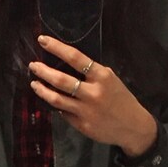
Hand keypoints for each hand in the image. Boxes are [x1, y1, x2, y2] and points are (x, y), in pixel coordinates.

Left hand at [29, 35, 157, 157]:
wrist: (133, 126)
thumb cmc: (121, 99)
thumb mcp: (111, 80)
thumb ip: (91, 73)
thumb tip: (66, 66)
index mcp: (102, 76)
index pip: (75, 57)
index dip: (56, 48)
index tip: (42, 40)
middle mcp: (93, 92)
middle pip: (61, 80)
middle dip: (43, 71)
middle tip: (33, 65)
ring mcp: (86, 110)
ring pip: (56, 99)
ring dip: (42, 90)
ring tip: (34, 83)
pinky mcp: (82, 125)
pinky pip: (63, 113)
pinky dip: (55, 105)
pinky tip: (51, 100)